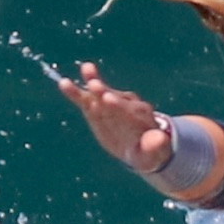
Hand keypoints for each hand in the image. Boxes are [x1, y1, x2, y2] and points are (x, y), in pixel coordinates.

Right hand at [57, 58, 174, 182]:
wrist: (138, 146)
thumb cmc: (146, 153)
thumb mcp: (152, 154)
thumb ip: (155, 146)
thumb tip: (160, 140)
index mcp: (142, 117)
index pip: (130, 110)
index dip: (118, 105)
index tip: (108, 99)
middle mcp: (127, 106)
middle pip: (115, 97)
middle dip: (105, 92)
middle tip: (95, 86)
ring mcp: (112, 103)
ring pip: (101, 93)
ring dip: (93, 82)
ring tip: (85, 69)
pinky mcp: (97, 107)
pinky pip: (86, 99)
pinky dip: (76, 92)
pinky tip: (64, 83)